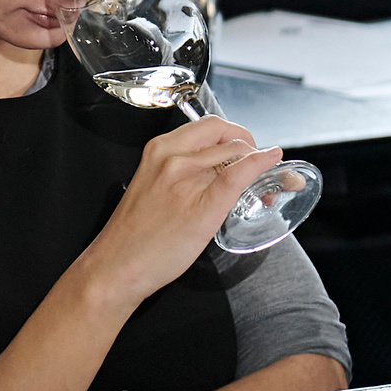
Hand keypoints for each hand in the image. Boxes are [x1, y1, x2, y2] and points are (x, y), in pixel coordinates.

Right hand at [82, 117, 281, 304]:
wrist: (118, 265)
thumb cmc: (135, 233)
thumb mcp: (153, 184)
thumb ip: (181, 170)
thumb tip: (220, 169)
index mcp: (159, 149)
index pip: (210, 126)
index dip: (236, 135)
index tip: (245, 151)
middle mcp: (172, 157)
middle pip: (227, 134)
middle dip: (251, 145)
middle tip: (259, 167)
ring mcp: (187, 180)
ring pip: (237, 152)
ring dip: (259, 162)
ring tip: (264, 187)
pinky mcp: (203, 206)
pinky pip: (239, 173)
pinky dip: (261, 164)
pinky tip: (272, 162)